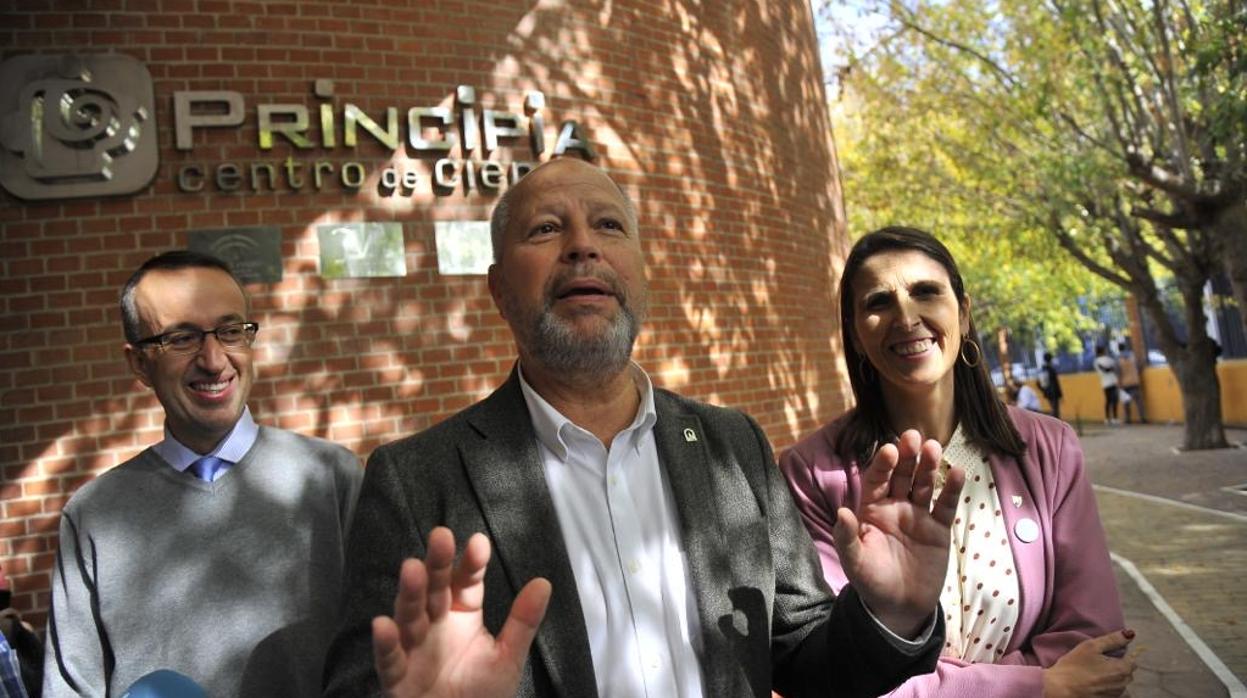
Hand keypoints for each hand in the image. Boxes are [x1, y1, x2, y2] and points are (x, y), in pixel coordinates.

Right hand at [372, 527, 551, 697]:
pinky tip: (383, 624)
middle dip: (437, 564)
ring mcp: (413, 648)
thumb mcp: (507, 657)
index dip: (471, 563)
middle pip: (434, 589)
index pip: (466, 581)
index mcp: (462, 614)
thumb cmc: (482, 694)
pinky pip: (390, 659)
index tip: (478, 543)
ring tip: (412, 568)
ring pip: (410, 616)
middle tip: (441, 536)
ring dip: (410, 593)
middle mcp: (435, 624)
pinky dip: (386, 643)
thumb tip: (544, 582)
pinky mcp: (397, 678)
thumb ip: (522, 622)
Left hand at [833, 429, 964, 636]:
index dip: (882, 465)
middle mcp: (895, 506)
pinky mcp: (939, 529)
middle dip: (907, 456)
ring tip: (934, 448)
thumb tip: (841, 512)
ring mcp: (918, 515)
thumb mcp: (854, 561)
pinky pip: (946, 505)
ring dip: (929, 467)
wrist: (899, 607)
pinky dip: (952, 490)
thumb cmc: (871, 581)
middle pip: (902, 476)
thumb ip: (846, 537)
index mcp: (871, 509)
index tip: (888, 449)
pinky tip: (959, 473)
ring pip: (924, 485)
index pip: (876, 480)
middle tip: (912, 435)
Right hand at [1043, 630, 1135, 696]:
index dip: (1120, 656)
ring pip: (1123, 684)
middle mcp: (1124, 684)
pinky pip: (1116, 694)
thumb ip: (1113, 639)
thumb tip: (1130, 634)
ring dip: (1115, 680)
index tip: (1105, 656)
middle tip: (1099, 664)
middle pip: (1128, 673)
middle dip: (1119, 668)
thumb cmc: (1074, 666)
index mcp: (1122, 669)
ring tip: (1097, 676)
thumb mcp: (1091, 646)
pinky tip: (1097, 686)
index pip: (1132, 660)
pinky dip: (1110, 689)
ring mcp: (1116, 695)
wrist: (1060, 689)